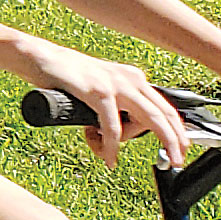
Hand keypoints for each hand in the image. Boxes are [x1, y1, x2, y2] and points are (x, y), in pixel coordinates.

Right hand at [27, 43, 193, 166]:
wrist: (39, 57)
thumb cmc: (66, 78)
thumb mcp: (101, 93)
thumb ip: (115, 110)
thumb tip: (118, 139)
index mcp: (134, 79)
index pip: (165, 108)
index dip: (177, 131)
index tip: (181, 150)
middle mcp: (131, 79)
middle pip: (163, 115)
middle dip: (173, 142)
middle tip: (175, 162)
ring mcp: (116, 84)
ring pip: (146, 121)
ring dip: (136, 146)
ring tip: (107, 156)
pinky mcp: (99, 91)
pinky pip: (112, 127)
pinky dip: (110, 146)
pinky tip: (107, 157)